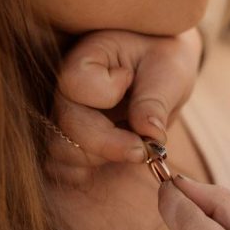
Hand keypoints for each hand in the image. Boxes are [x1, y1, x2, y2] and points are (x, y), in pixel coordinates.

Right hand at [44, 28, 202, 189]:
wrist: (162, 70)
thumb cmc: (164, 61)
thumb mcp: (169, 70)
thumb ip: (155, 100)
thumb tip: (150, 135)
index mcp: (86, 58)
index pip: (76, 82)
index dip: (106, 92)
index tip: (130, 80)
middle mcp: (66, 89)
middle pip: (64, 124)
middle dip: (107, 144)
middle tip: (144, 149)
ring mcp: (64, 118)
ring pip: (60, 151)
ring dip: (100, 159)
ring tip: (136, 149)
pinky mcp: (71, 142)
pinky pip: (64, 168)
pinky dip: (90, 171)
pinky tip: (120, 159)